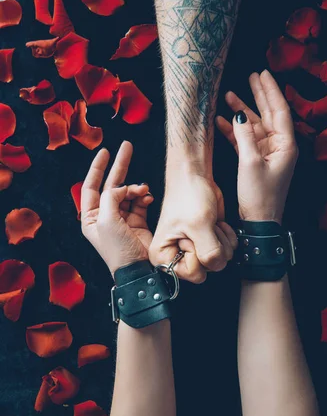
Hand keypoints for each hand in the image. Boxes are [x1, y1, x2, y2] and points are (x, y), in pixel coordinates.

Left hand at [81, 141, 153, 276]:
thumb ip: (111, 197)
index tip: (105, 151)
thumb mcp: (106, 220)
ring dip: (136, 188)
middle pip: (111, 185)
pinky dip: (144, 197)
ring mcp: (122, 218)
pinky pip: (140, 202)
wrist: (138, 269)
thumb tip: (121, 187)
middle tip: (127, 147)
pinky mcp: (138, 222)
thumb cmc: (118, 249)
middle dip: (120, 166)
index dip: (97, 168)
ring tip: (142, 191)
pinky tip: (147, 198)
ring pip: (129, 193)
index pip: (91, 186)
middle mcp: (105, 216)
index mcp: (91, 217)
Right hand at [149, 169, 236, 282]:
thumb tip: (218, 264)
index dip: (200, 254)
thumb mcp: (199, 225)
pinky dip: (227, 236)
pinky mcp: (208, 244)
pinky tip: (215, 224)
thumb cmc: (188, 196)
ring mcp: (194, 252)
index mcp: (163, 258)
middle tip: (201, 227)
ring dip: (221, 239)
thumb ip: (209, 252)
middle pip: (209, 269)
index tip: (191, 235)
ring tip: (208, 223)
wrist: (194, 177)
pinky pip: (228, 251)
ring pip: (221, 261)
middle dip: (213, 246)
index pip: (194, 274)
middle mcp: (177, 258)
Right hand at [216, 70, 297, 222]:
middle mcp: (279, 146)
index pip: (279, 110)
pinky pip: (245, 140)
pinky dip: (234, 131)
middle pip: (269, 114)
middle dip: (259, 95)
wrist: (259, 221)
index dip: (270, 91)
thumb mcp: (250, 162)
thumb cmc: (259, 195)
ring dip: (242, 112)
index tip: (263, 74)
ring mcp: (267, 153)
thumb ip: (244, 135)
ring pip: (255, 126)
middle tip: (251, 76)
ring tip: (229, 95)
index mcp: (285, 144)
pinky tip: (221, 120)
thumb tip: (239, 114)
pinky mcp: (256, 161)